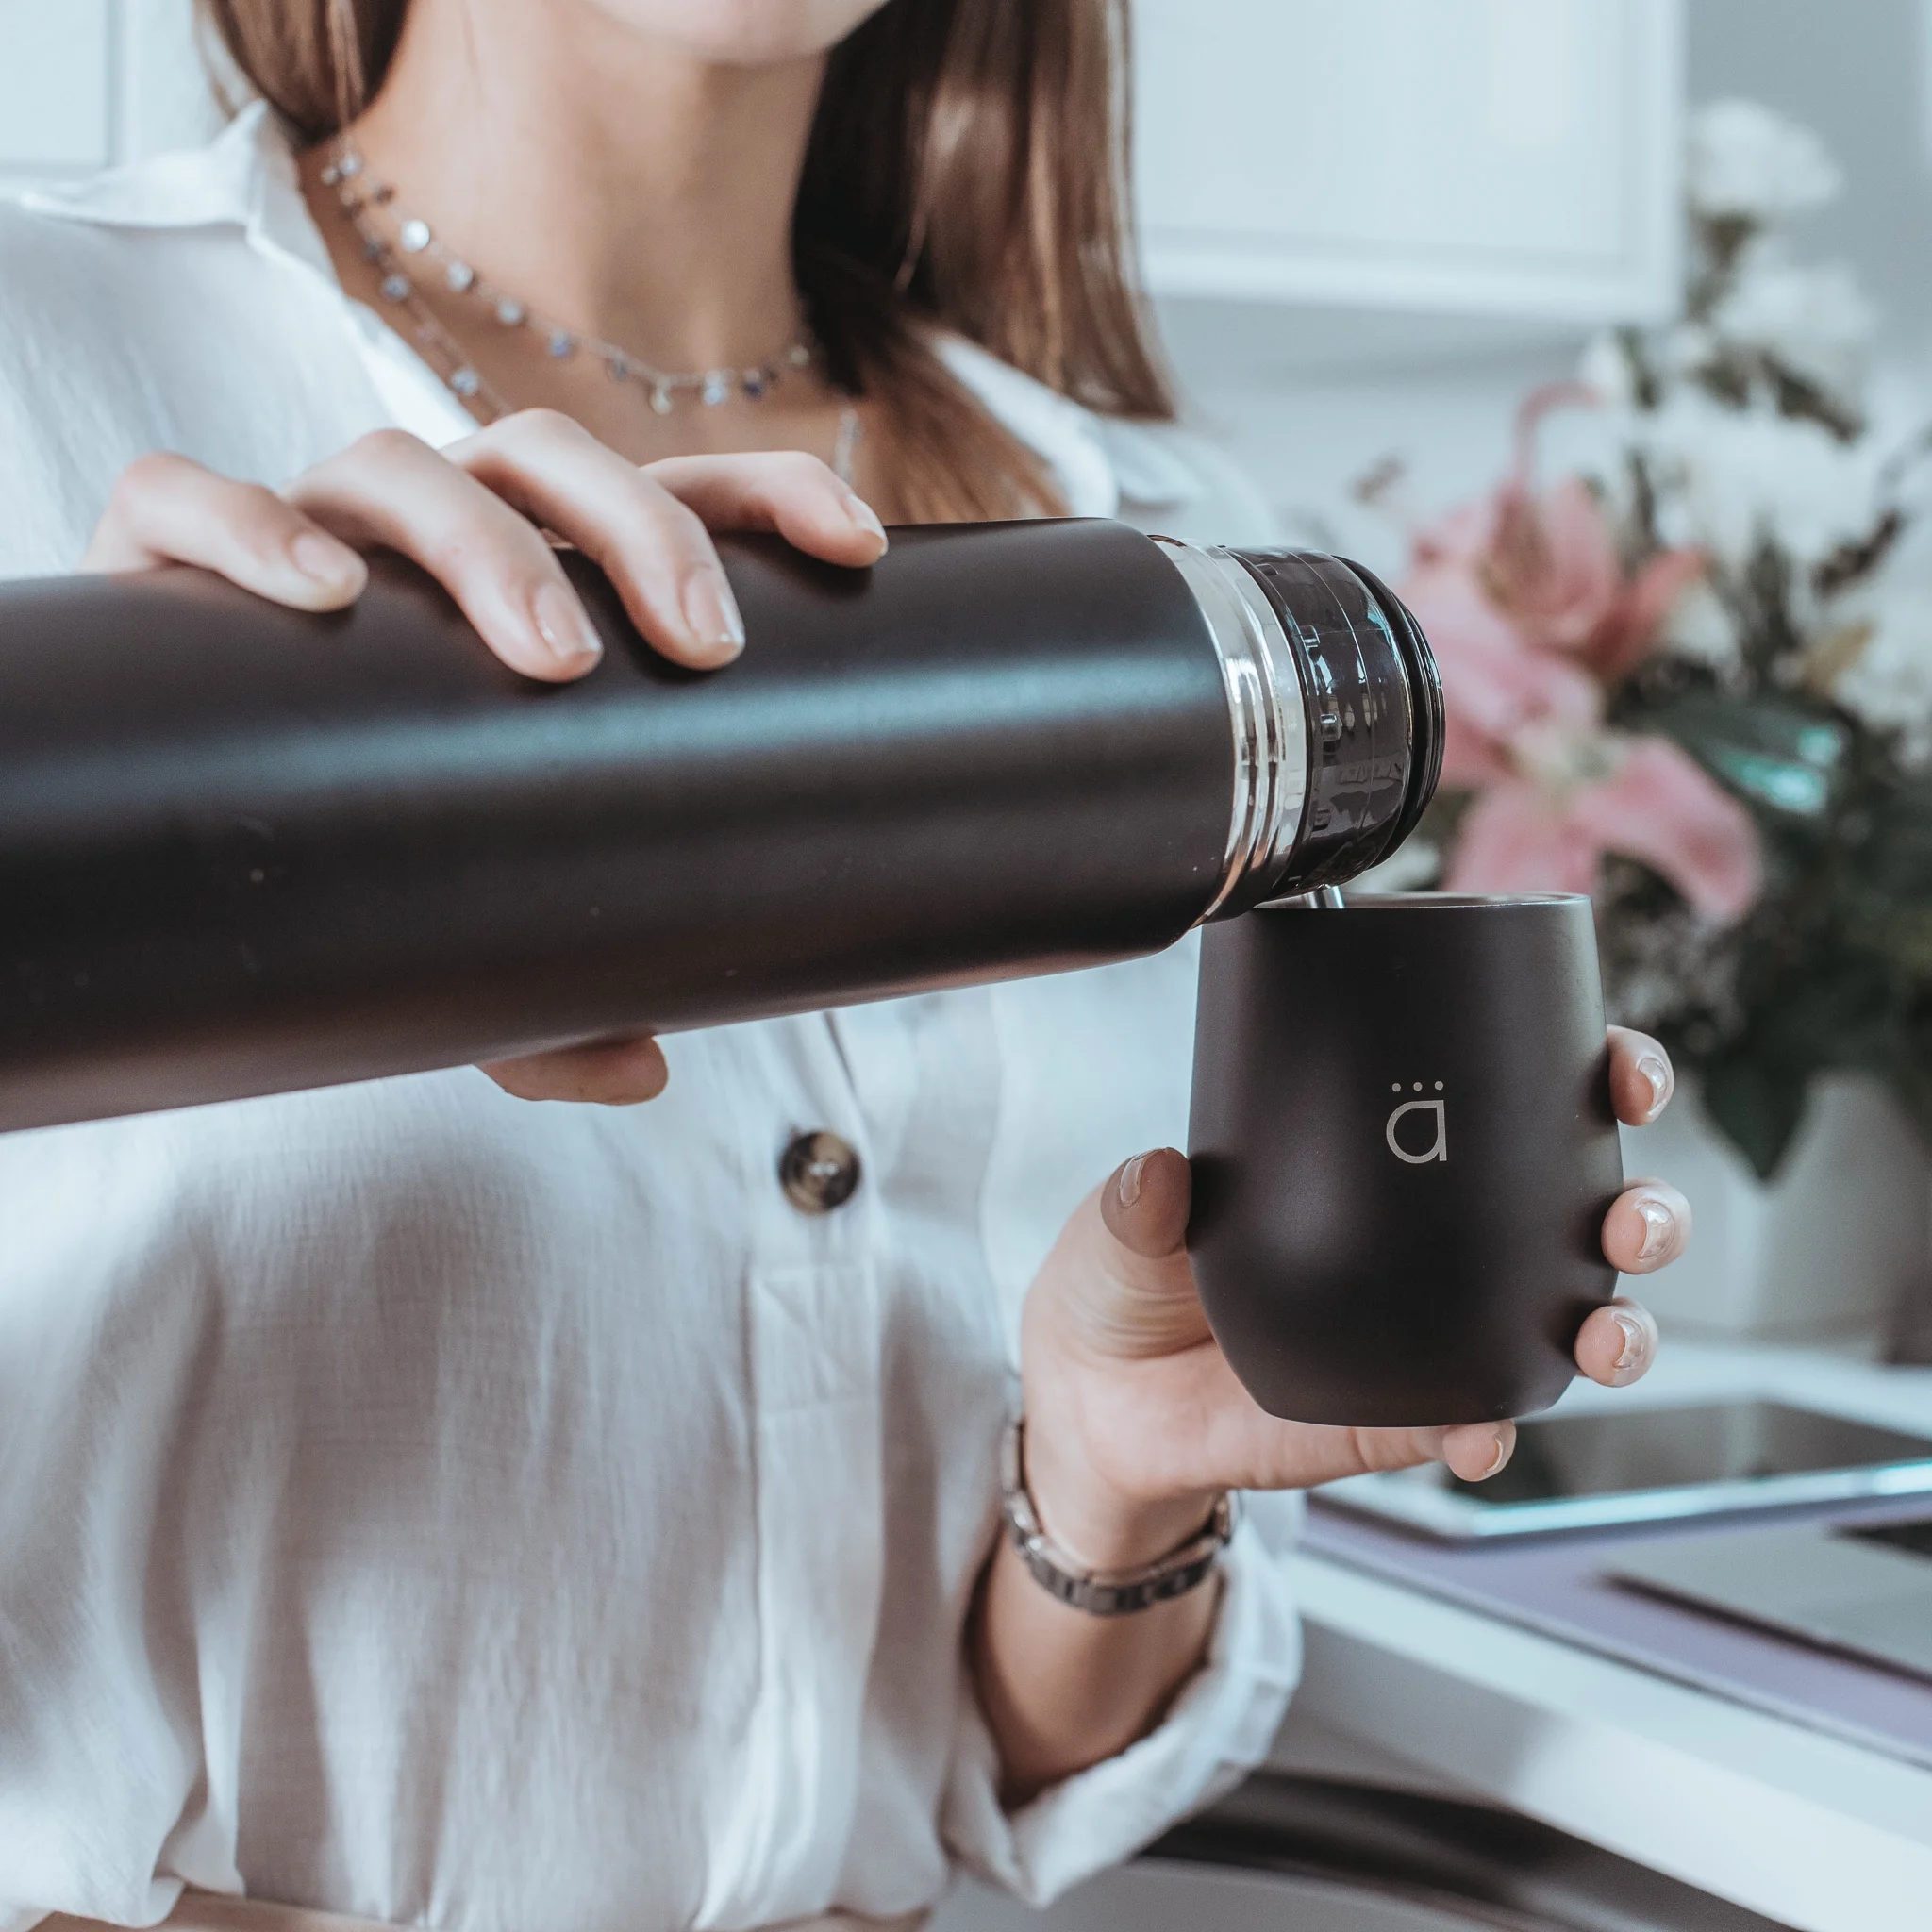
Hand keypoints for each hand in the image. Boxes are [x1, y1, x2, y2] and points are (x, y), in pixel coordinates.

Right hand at [79, 414, 888, 1103]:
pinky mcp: (158, 572)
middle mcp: (428, 540)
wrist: (187, 842)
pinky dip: (245, 527)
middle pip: (542, 457)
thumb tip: (644, 1068)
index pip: (667, 491)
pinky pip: (180, 498)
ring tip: (547, 653)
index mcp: (535, 581)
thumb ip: (554, 998)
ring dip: (483, 538)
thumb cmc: (369, 867)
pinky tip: (322, 596)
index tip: (860, 550)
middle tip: (701, 650)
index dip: (769, 493)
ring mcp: (300, 538)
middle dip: (639, 529)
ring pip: (392, 462)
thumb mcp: (479, 939)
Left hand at [1018, 1026, 1685, 1569]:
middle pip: (1581, 1213)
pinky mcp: (1402, 1416)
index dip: (1592, 1078)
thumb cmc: (1126, 1279)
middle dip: (1641, 1210)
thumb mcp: (1119, 1224)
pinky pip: (1474, 1424)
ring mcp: (1433, 1330)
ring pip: (1564, 1324)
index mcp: (1387, 1161)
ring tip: (1603, 1333)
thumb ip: (1139, 1201)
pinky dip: (1492, 1431)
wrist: (1100, 1404)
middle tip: (1629, 1216)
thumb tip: (1159, 1174)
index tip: (1615, 1066)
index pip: (1516, 1102)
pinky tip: (1481, 1431)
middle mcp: (1436, 1241)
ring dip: (1615, 1328)